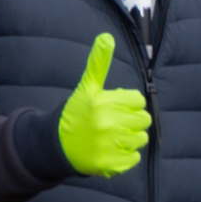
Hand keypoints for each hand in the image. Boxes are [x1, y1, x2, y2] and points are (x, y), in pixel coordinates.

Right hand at [56, 29, 151, 177]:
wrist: (56, 145)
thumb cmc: (76, 113)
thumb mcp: (86, 87)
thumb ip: (98, 63)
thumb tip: (106, 37)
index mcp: (102, 103)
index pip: (138, 100)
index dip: (128, 103)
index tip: (114, 106)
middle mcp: (106, 124)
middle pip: (144, 119)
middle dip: (132, 119)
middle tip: (114, 122)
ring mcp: (107, 145)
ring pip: (141, 138)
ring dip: (130, 138)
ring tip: (112, 136)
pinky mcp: (108, 164)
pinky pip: (134, 158)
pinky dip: (125, 156)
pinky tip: (111, 150)